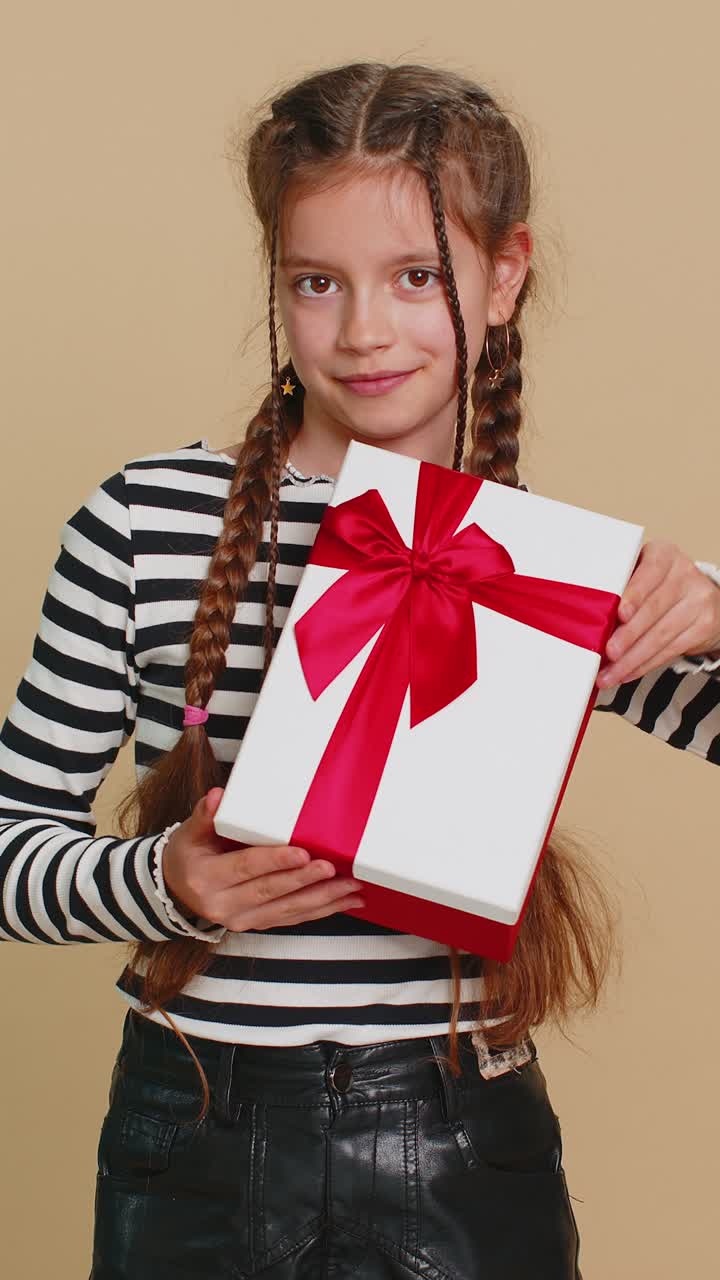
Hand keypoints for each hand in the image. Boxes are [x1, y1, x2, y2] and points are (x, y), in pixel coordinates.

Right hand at [163, 787, 365, 930]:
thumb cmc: (188, 855)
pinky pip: (293, 919)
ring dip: (322, 899)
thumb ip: (205, 815)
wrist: (176, 890)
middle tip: (332, 868)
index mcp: (207, 878)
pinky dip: (321, 911)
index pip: (246, 868)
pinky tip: (345, 901)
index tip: (303, 853)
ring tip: (351, 887)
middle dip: (304, 881)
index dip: (275, 862)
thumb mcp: (189, 833)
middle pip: (270, 892)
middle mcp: (224, 905)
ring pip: (287, 911)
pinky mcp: (257, 925)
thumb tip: (219, 796)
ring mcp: (242, 920)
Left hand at [596, 540, 719, 687]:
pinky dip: (645, 665)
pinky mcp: (705, 626)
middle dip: (627, 635)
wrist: (701, 598)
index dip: (634, 595)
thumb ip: (621, 587)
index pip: (649, 572)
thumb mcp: (642, 575)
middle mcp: (684, 573)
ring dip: (631, 659)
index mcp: (663, 554)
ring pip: (660, 635)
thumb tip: (587, 618)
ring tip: (610, 674)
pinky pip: (670, 650)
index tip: (620, 614)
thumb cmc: (658, 586)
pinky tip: (628, 673)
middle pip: (653, 609)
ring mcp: (698, 600)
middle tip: (608, 653)